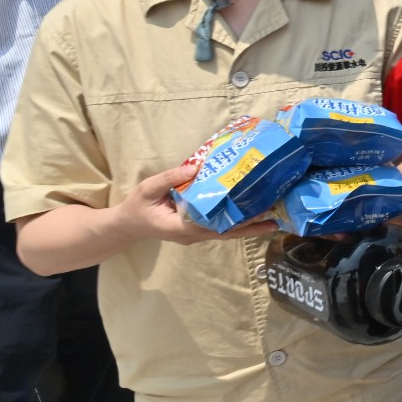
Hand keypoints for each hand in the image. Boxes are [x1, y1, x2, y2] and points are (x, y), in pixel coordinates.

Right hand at [114, 162, 276, 246]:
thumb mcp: (148, 188)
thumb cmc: (136, 206)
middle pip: (226, 233)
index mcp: (180, 227)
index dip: (234, 222)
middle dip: (250, 228)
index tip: (255, 214)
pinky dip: (236, 222)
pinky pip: (219, 227)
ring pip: (225, 232)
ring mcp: (195, 235)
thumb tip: (196, 166)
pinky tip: (252, 214)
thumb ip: (170, 178)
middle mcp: (192, 235)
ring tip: (272, 218)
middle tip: (275, 221)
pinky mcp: (196, 230)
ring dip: (247, 226)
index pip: (212, 226)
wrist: (126, 225)